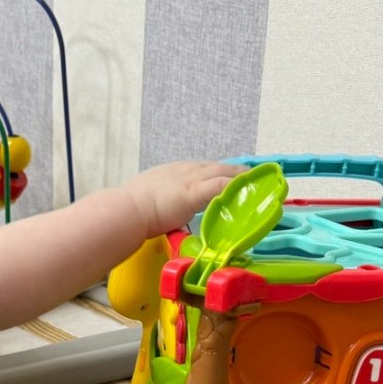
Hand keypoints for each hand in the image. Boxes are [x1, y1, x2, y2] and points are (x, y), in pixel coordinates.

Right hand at [124, 160, 244, 237]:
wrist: (128, 209)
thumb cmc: (132, 209)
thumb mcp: (149, 201)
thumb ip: (160, 206)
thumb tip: (160, 217)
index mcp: (172, 172)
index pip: (200, 169)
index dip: (214, 173)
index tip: (224, 177)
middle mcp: (183, 170)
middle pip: (214, 166)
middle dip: (232, 171)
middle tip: (247, 175)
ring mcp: (190, 179)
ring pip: (222, 172)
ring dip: (239, 176)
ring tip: (254, 181)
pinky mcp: (194, 191)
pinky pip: (221, 185)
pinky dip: (235, 186)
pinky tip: (247, 189)